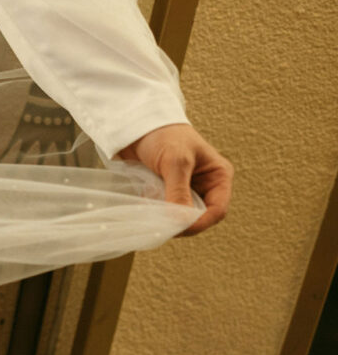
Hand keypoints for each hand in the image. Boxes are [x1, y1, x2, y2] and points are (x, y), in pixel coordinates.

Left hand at [115, 123, 232, 235]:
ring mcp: (184, 192)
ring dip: (166, 219)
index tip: (179, 228)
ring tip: (151, 214)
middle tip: (161, 225)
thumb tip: (180, 221)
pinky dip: (154, 214)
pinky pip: (163, 212)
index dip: (200, 223)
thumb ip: (178, 191)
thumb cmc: (164, 135)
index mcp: (217, 176)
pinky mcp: (165, 194)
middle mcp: (204, 187)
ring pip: (179, 218)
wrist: (137, 125)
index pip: (217, 210)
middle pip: (198, 218)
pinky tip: (144, 209)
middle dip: (181, 223)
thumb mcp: (175, 162)